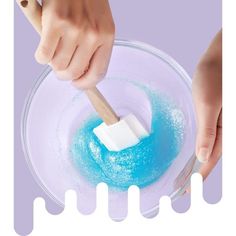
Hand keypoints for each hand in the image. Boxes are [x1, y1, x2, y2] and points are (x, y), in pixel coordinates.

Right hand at [35, 0, 114, 88]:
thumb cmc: (88, 1)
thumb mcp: (100, 25)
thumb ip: (94, 49)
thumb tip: (80, 73)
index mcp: (106, 38)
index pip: (97, 73)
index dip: (85, 84)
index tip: (77, 84)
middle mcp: (92, 36)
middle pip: (75, 73)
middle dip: (65, 76)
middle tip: (61, 70)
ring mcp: (74, 29)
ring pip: (58, 66)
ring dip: (53, 65)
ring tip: (55, 54)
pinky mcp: (54, 22)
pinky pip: (44, 55)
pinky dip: (41, 57)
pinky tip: (43, 51)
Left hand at [193, 30, 221, 178]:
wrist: (219, 58)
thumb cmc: (215, 77)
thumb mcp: (208, 104)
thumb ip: (208, 131)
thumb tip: (203, 156)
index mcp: (227, 130)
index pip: (213, 159)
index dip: (201, 175)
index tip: (188, 188)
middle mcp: (227, 130)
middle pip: (212, 157)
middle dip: (199, 172)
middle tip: (184, 186)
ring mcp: (222, 124)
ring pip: (211, 149)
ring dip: (199, 163)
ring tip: (187, 175)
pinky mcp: (216, 117)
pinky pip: (210, 138)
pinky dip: (202, 149)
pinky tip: (196, 155)